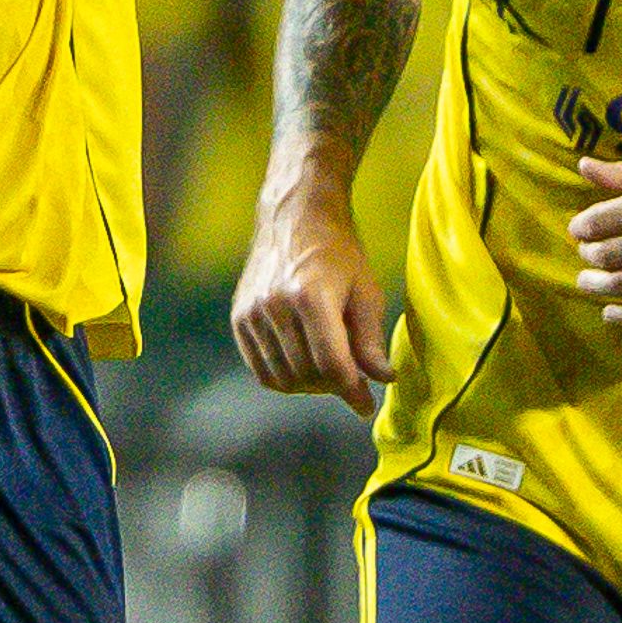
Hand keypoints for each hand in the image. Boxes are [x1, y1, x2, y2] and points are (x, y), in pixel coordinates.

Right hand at [234, 194, 389, 416]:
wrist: (294, 216)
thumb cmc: (338, 252)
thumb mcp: (365, 291)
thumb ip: (371, 339)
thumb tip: (382, 379)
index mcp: (310, 296)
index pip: (331, 363)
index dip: (351, 391)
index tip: (366, 406)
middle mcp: (275, 305)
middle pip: (307, 374)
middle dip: (333, 386)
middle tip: (351, 380)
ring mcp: (252, 312)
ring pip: (282, 378)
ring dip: (309, 385)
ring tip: (328, 370)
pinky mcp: (239, 317)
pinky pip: (261, 369)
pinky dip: (284, 377)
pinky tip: (304, 363)